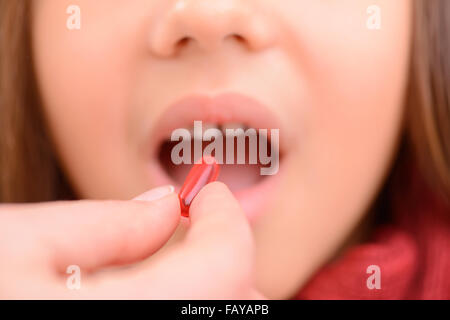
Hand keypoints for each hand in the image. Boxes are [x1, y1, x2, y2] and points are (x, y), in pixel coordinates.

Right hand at [0, 182, 263, 298]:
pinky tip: (144, 296)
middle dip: (222, 256)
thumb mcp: (12, 246)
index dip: (226, 216)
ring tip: (166, 261)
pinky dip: (184, 310)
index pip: (227, 263)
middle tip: (188, 227)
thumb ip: (105, 224)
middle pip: (237, 303)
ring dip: (210, 289)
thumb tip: (164, 207)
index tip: (209, 195)